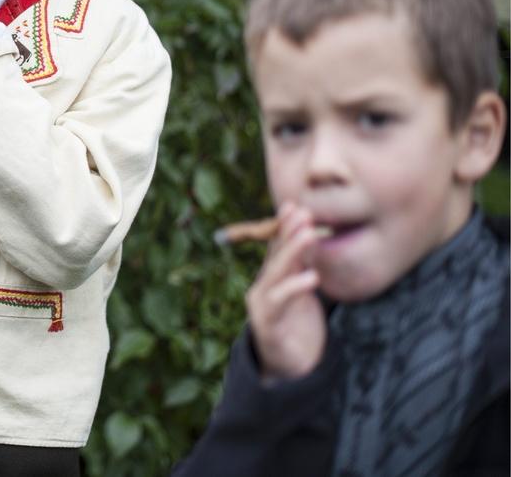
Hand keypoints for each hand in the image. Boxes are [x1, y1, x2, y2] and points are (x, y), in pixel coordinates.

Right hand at [245, 203, 325, 380]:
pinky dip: (296, 288)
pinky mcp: (269, 325)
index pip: (276, 248)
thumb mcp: (302, 293)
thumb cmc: (297, 327)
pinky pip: (282, 302)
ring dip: (293, 252)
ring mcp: (262, 306)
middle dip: (289, 233)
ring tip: (310, 235)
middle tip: (303, 213)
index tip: (294, 205)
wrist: (290, 368)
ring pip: (277, 274)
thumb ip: (303, 268)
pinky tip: (312, 277)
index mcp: (271, 280)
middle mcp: (262, 289)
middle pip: (275, 256)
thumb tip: (311, 236)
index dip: (284, 227)